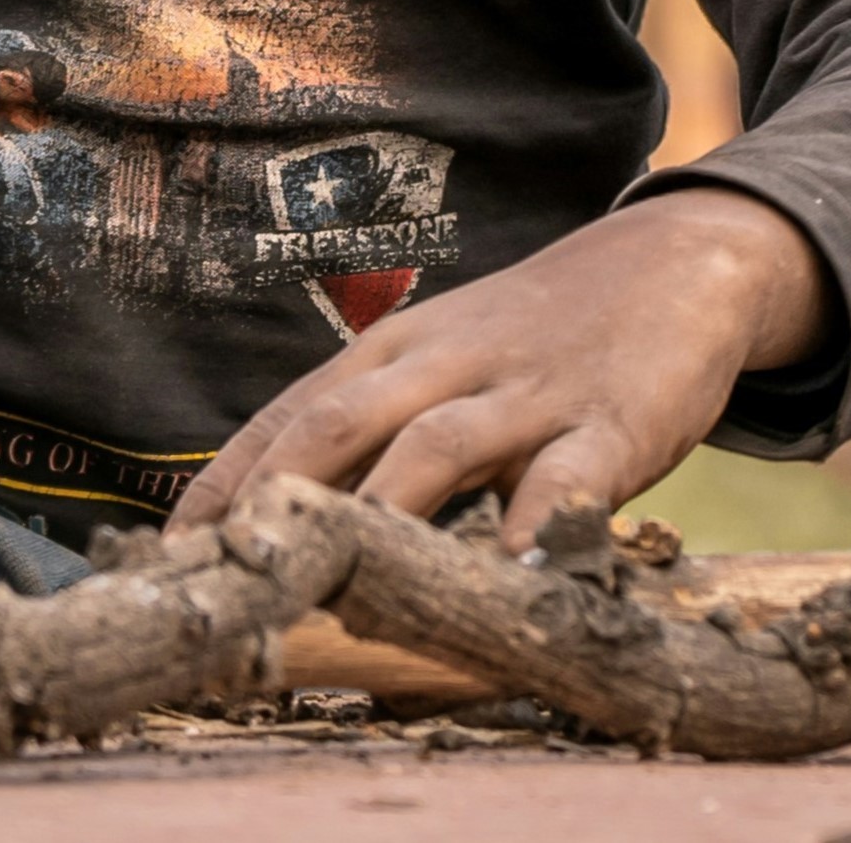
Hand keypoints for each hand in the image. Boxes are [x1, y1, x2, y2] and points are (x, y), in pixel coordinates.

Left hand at [175, 188, 831, 530]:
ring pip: (434, 449)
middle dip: (275, 504)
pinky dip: (531, 532)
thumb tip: (282, 518)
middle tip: (227, 582)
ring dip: (378, 519)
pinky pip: (565, 481)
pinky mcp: (613, 423)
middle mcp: (450, 363)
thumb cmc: (544, 330)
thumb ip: (376, 421)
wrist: (683, 260)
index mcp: (399, 348)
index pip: (290, 414)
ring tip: (331, 591)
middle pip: (339, 424)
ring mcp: (530, 392)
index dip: (226, 485)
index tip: (168, 559)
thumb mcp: (447, 353)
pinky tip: (504, 583)